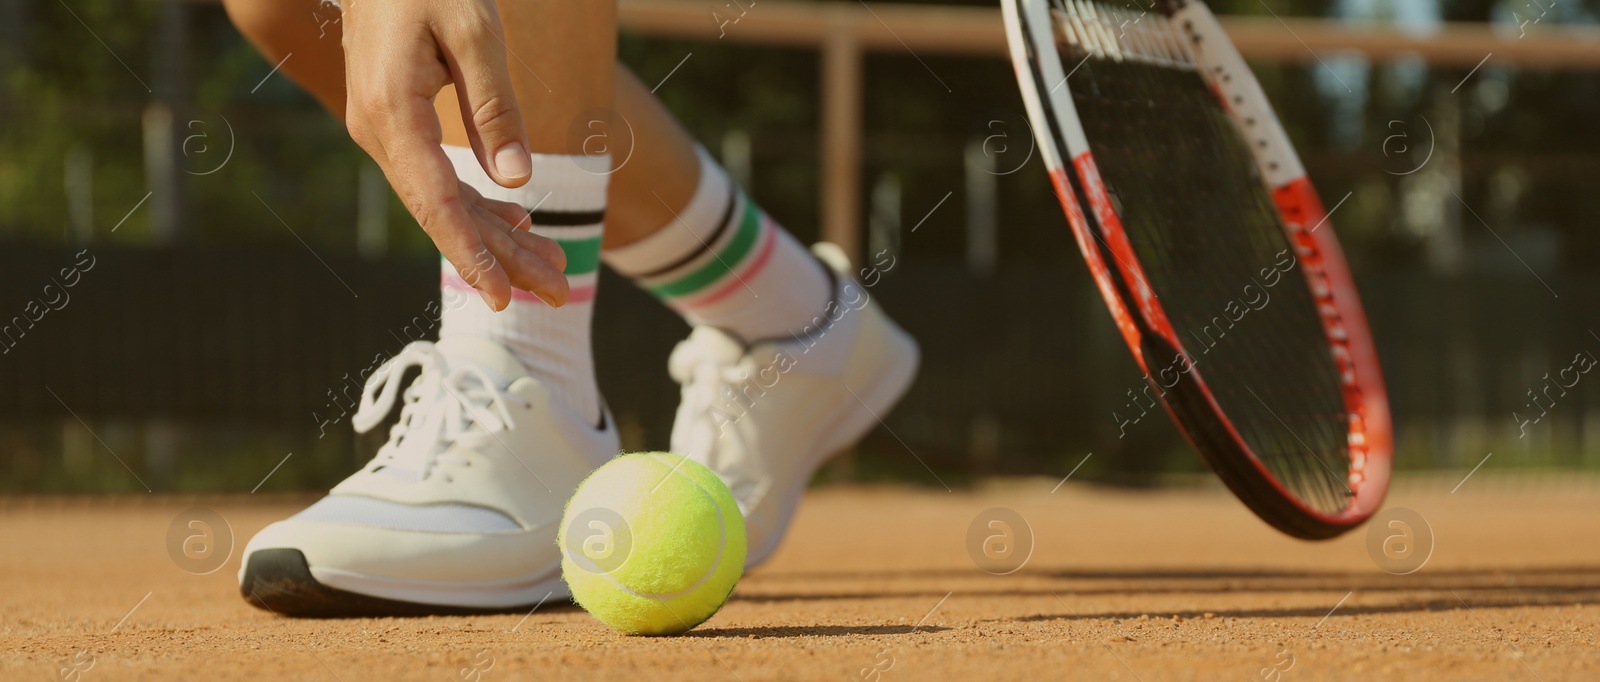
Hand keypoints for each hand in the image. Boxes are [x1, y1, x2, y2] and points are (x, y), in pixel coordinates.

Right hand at [339, 0, 567, 308]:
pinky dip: (480, 204)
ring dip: (499, 237)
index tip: (504, 296)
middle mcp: (381, 131)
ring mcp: (386, 129)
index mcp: (394, 113)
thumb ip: (493, 107)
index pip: (437, 203)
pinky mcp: (397, 120)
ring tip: (552, 267)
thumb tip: (515, 181)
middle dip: (503, 258)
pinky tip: (518, 225)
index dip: (472, 254)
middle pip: (445, 213)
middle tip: (558, 292)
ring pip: (445, 200)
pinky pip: (439, 176)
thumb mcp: (474, 31)